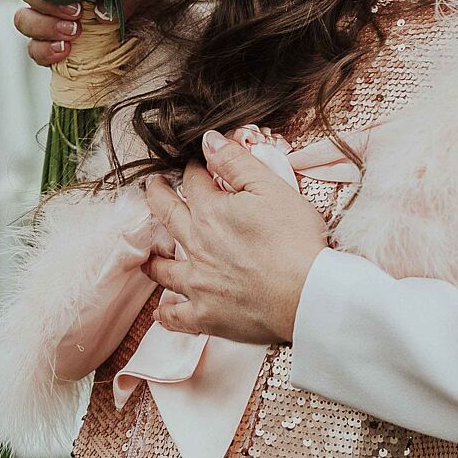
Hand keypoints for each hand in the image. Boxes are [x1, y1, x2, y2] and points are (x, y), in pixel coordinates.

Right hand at [13, 0, 159, 67]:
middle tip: (77, 17)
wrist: (160, 39)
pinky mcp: (55, 50)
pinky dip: (44, 51)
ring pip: (23, 19)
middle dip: (45, 3)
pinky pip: (35, 50)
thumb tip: (102, 15)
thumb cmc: (151, 5)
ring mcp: (53, 22)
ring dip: (43, 27)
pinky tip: (64, 52)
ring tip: (73, 36)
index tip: (78, 0)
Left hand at [140, 130, 328, 343]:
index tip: (195, 165)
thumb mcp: (272, 188)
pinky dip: (167, 313)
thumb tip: (208, 140)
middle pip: (166, 216)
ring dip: (154, 258)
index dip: (193, 169)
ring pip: (163, 269)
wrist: (307, 293)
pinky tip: (163, 311)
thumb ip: (236, 162)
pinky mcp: (205, 315)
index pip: (193, 182)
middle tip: (152, 186)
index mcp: (211, 212)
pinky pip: (176, 316)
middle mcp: (196, 246)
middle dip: (157, 197)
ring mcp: (197, 283)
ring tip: (150, 254)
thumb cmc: (296, 240)